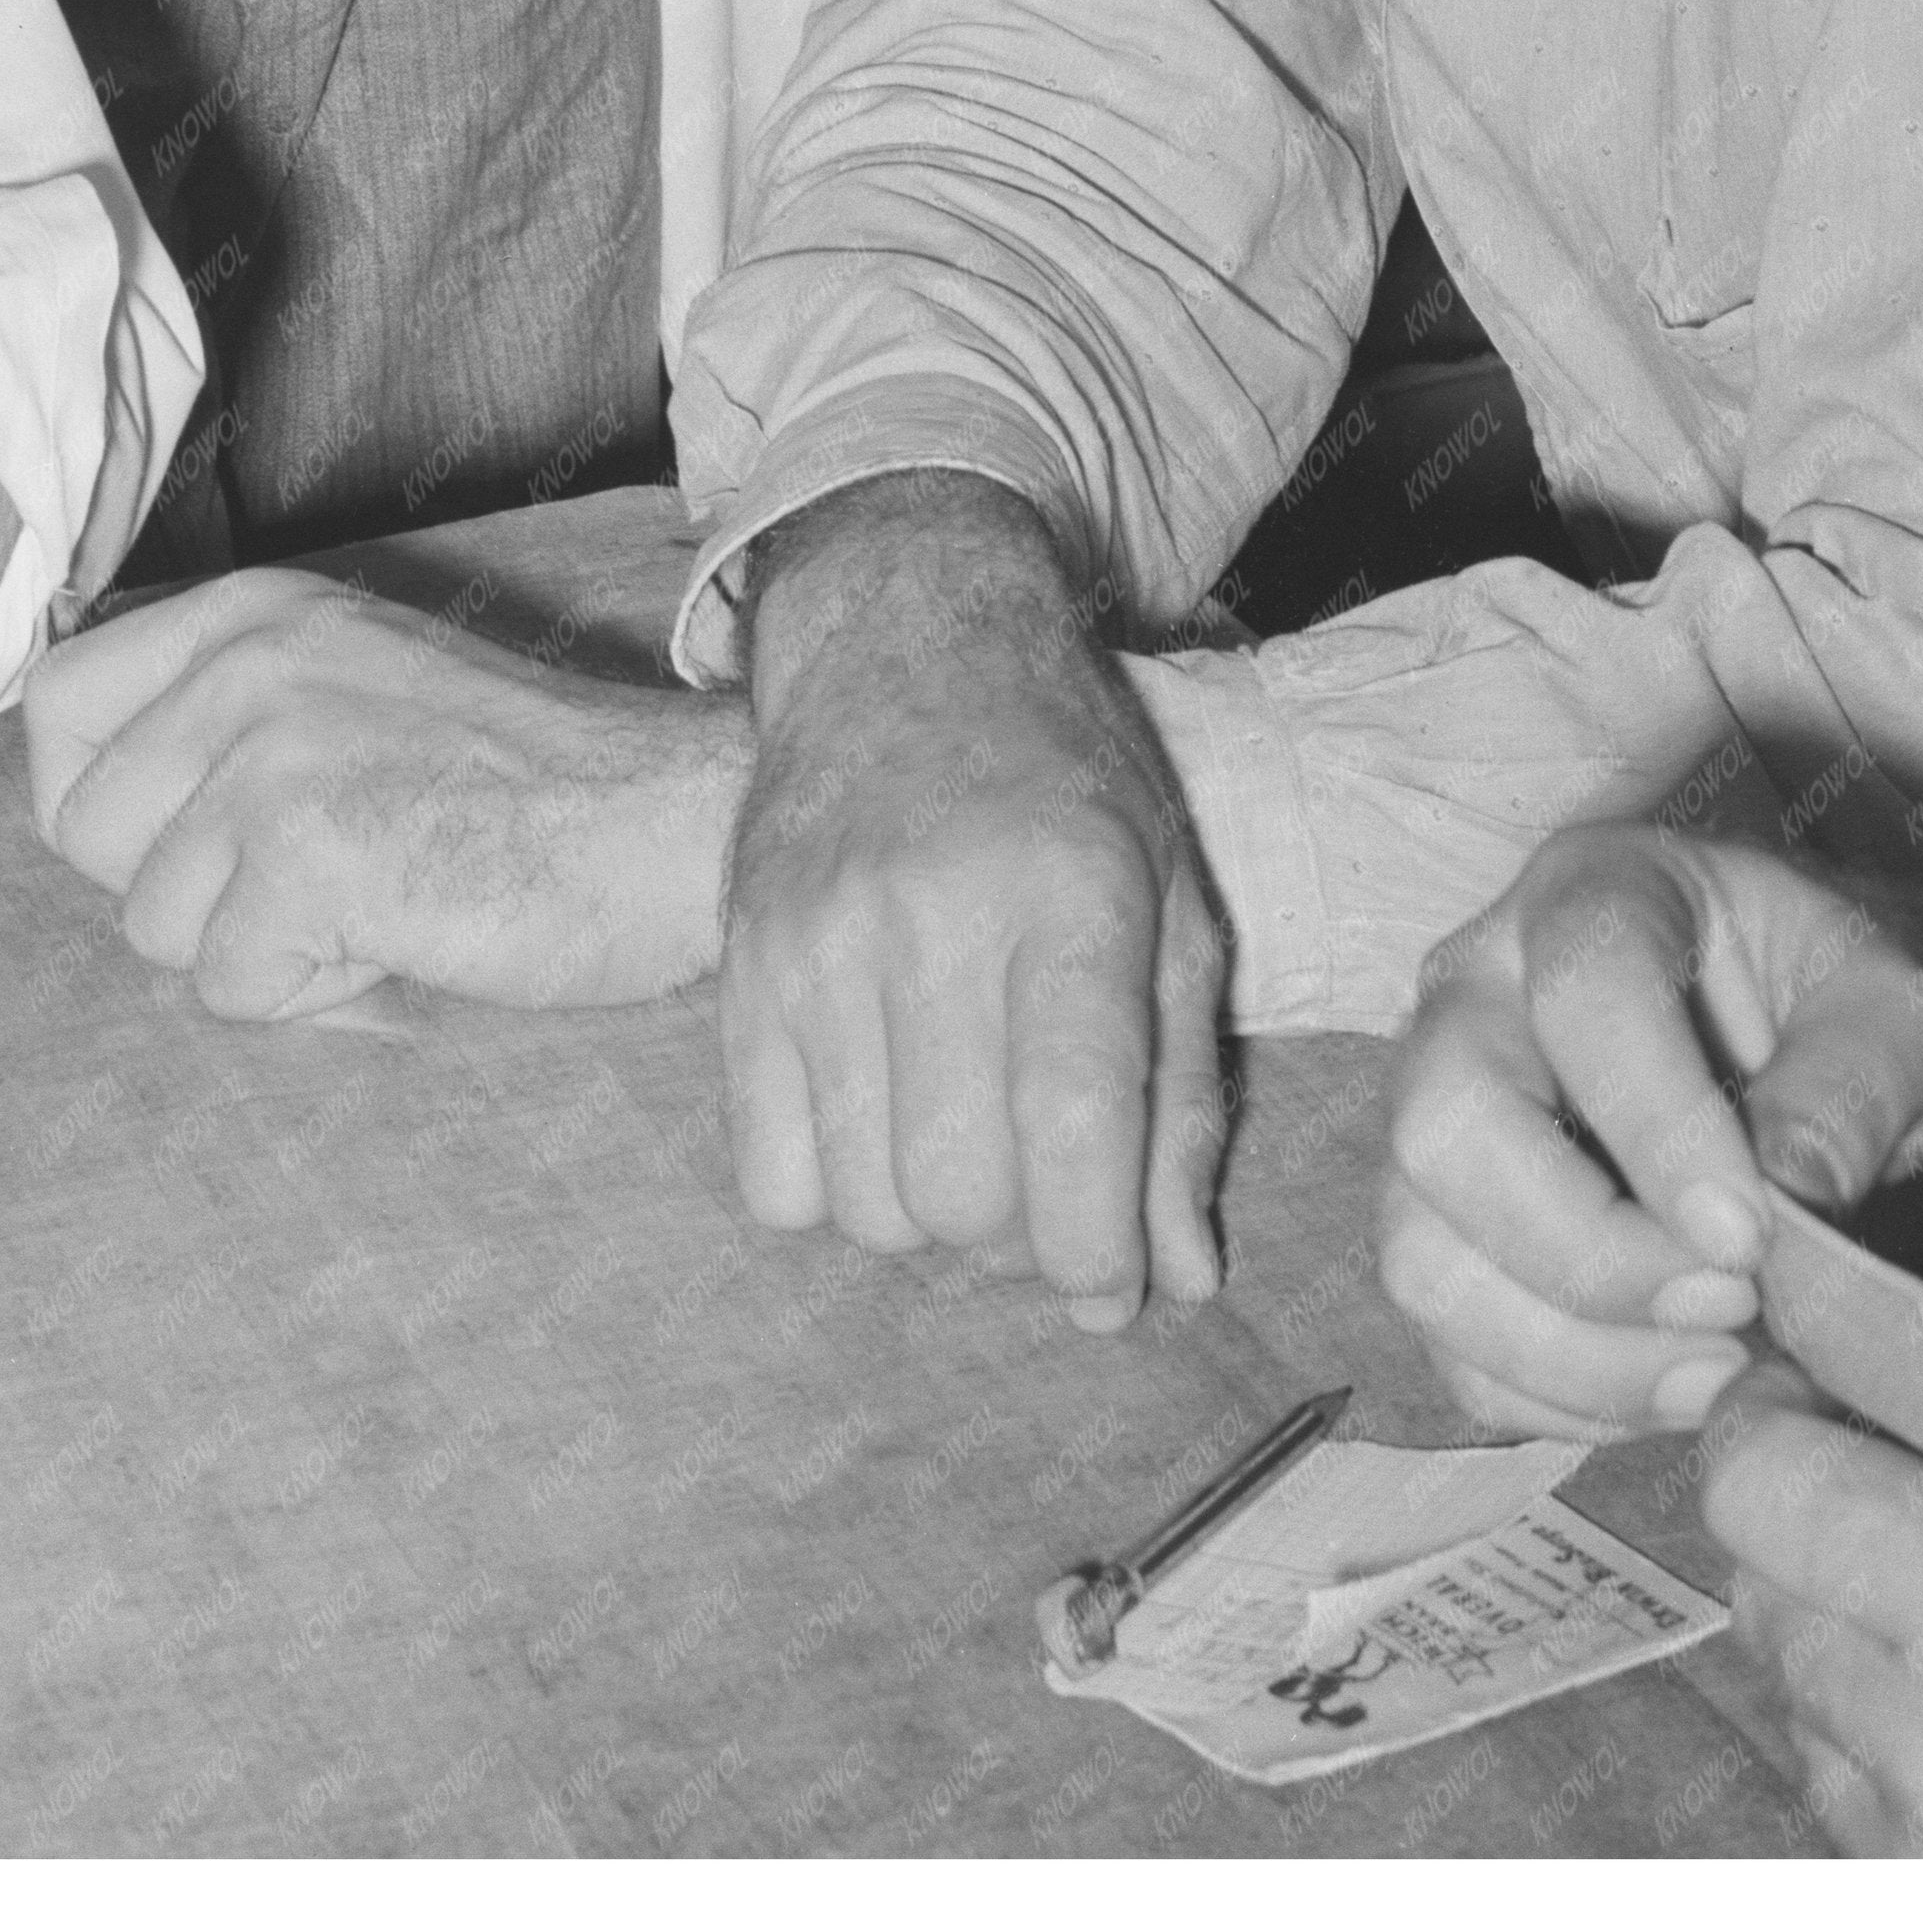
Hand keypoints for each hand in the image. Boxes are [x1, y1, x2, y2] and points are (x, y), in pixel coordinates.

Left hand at [24, 572, 741, 1016]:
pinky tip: (402, 938)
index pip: (56, 707)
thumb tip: (91, 823)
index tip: (182, 847)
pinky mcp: (303, 848)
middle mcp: (243, 660)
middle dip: (182, 895)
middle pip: (84, 832)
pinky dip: (314, 994)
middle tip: (308, 888)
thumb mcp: (350, 692)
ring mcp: (270, 749)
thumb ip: (227, 724)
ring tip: (375, 904)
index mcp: (248, 612)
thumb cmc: (520, 789)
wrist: (665, 822)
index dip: (95, 805)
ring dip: (257, 952)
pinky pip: (230, 985)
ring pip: (153, 924)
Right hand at [717, 481, 1226, 1320]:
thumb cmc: (1063, 780)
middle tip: (1039, 1190)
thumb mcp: (1170, 905)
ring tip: (959, 1144)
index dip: (1097, 1252)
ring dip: (926, 1222)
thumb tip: (1176, 1280)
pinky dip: (831, 1193)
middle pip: (960, 1193)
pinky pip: (770, 1179)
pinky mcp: (740, 961)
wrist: (904, 640)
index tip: (1110, 1283)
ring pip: (865, 1206)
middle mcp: (932, 912)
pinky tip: (875, 1118)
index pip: (1073, 1124)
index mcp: (1069, 893)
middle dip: (1015, 1242)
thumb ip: (1182, 1097)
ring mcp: (816, 936)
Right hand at [1381, 821, 1922, 1434]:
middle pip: (1445, 1123)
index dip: (1657, 1124)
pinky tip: (1666, 1384)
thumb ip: (1860, 1072)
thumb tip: (1792, 1181)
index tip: (1751, 1240)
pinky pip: (1446, 1342)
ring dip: (1570, 1351)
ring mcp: (1429, 1110)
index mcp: (1588, 896)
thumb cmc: (1817, 1011)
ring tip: (1713, 1373)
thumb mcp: (1889, 1011)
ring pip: (1419, 1250)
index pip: (1581, 990)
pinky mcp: (1433, 1224)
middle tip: (1728, 1309)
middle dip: (1586, 1254)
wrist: (1761, 1043)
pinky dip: (1555, 1399)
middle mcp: (1470, 991)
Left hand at [1695, 1365, 1922, 1850]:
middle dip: (1796, 1523)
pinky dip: (1864, 1741)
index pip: (1757, 1484)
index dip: (1760, 1414)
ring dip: (1825, 1636)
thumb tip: (1891, 1422)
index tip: (1797, 1384)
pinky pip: (1840, 1793)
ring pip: (1785, 1695)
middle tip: (1879, 1490)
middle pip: (1758, 1589)